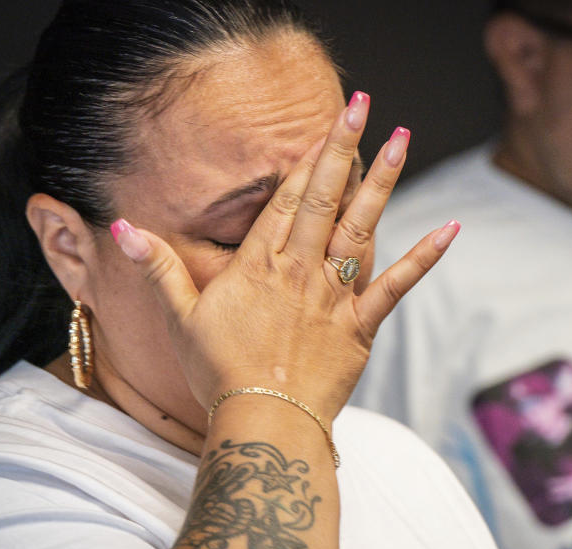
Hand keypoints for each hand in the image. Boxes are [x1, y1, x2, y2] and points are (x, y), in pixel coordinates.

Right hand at [111, 93, 458, 422]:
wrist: (263, 422)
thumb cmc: (218, 373)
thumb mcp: (178, 318)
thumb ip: (158, 267)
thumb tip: (121, 226)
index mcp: (259, 265)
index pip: (285, 199)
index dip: (307, 158)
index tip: (326, 123)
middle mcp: (300, 270)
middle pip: (323, 197)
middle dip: (343, 147)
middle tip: (364, 105)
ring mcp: (334, 296)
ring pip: (361, 227)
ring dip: (382, 182)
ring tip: (401, 139)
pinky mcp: (360, 325)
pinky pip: (397, 285)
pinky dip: (425, 257)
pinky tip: (450, 228)